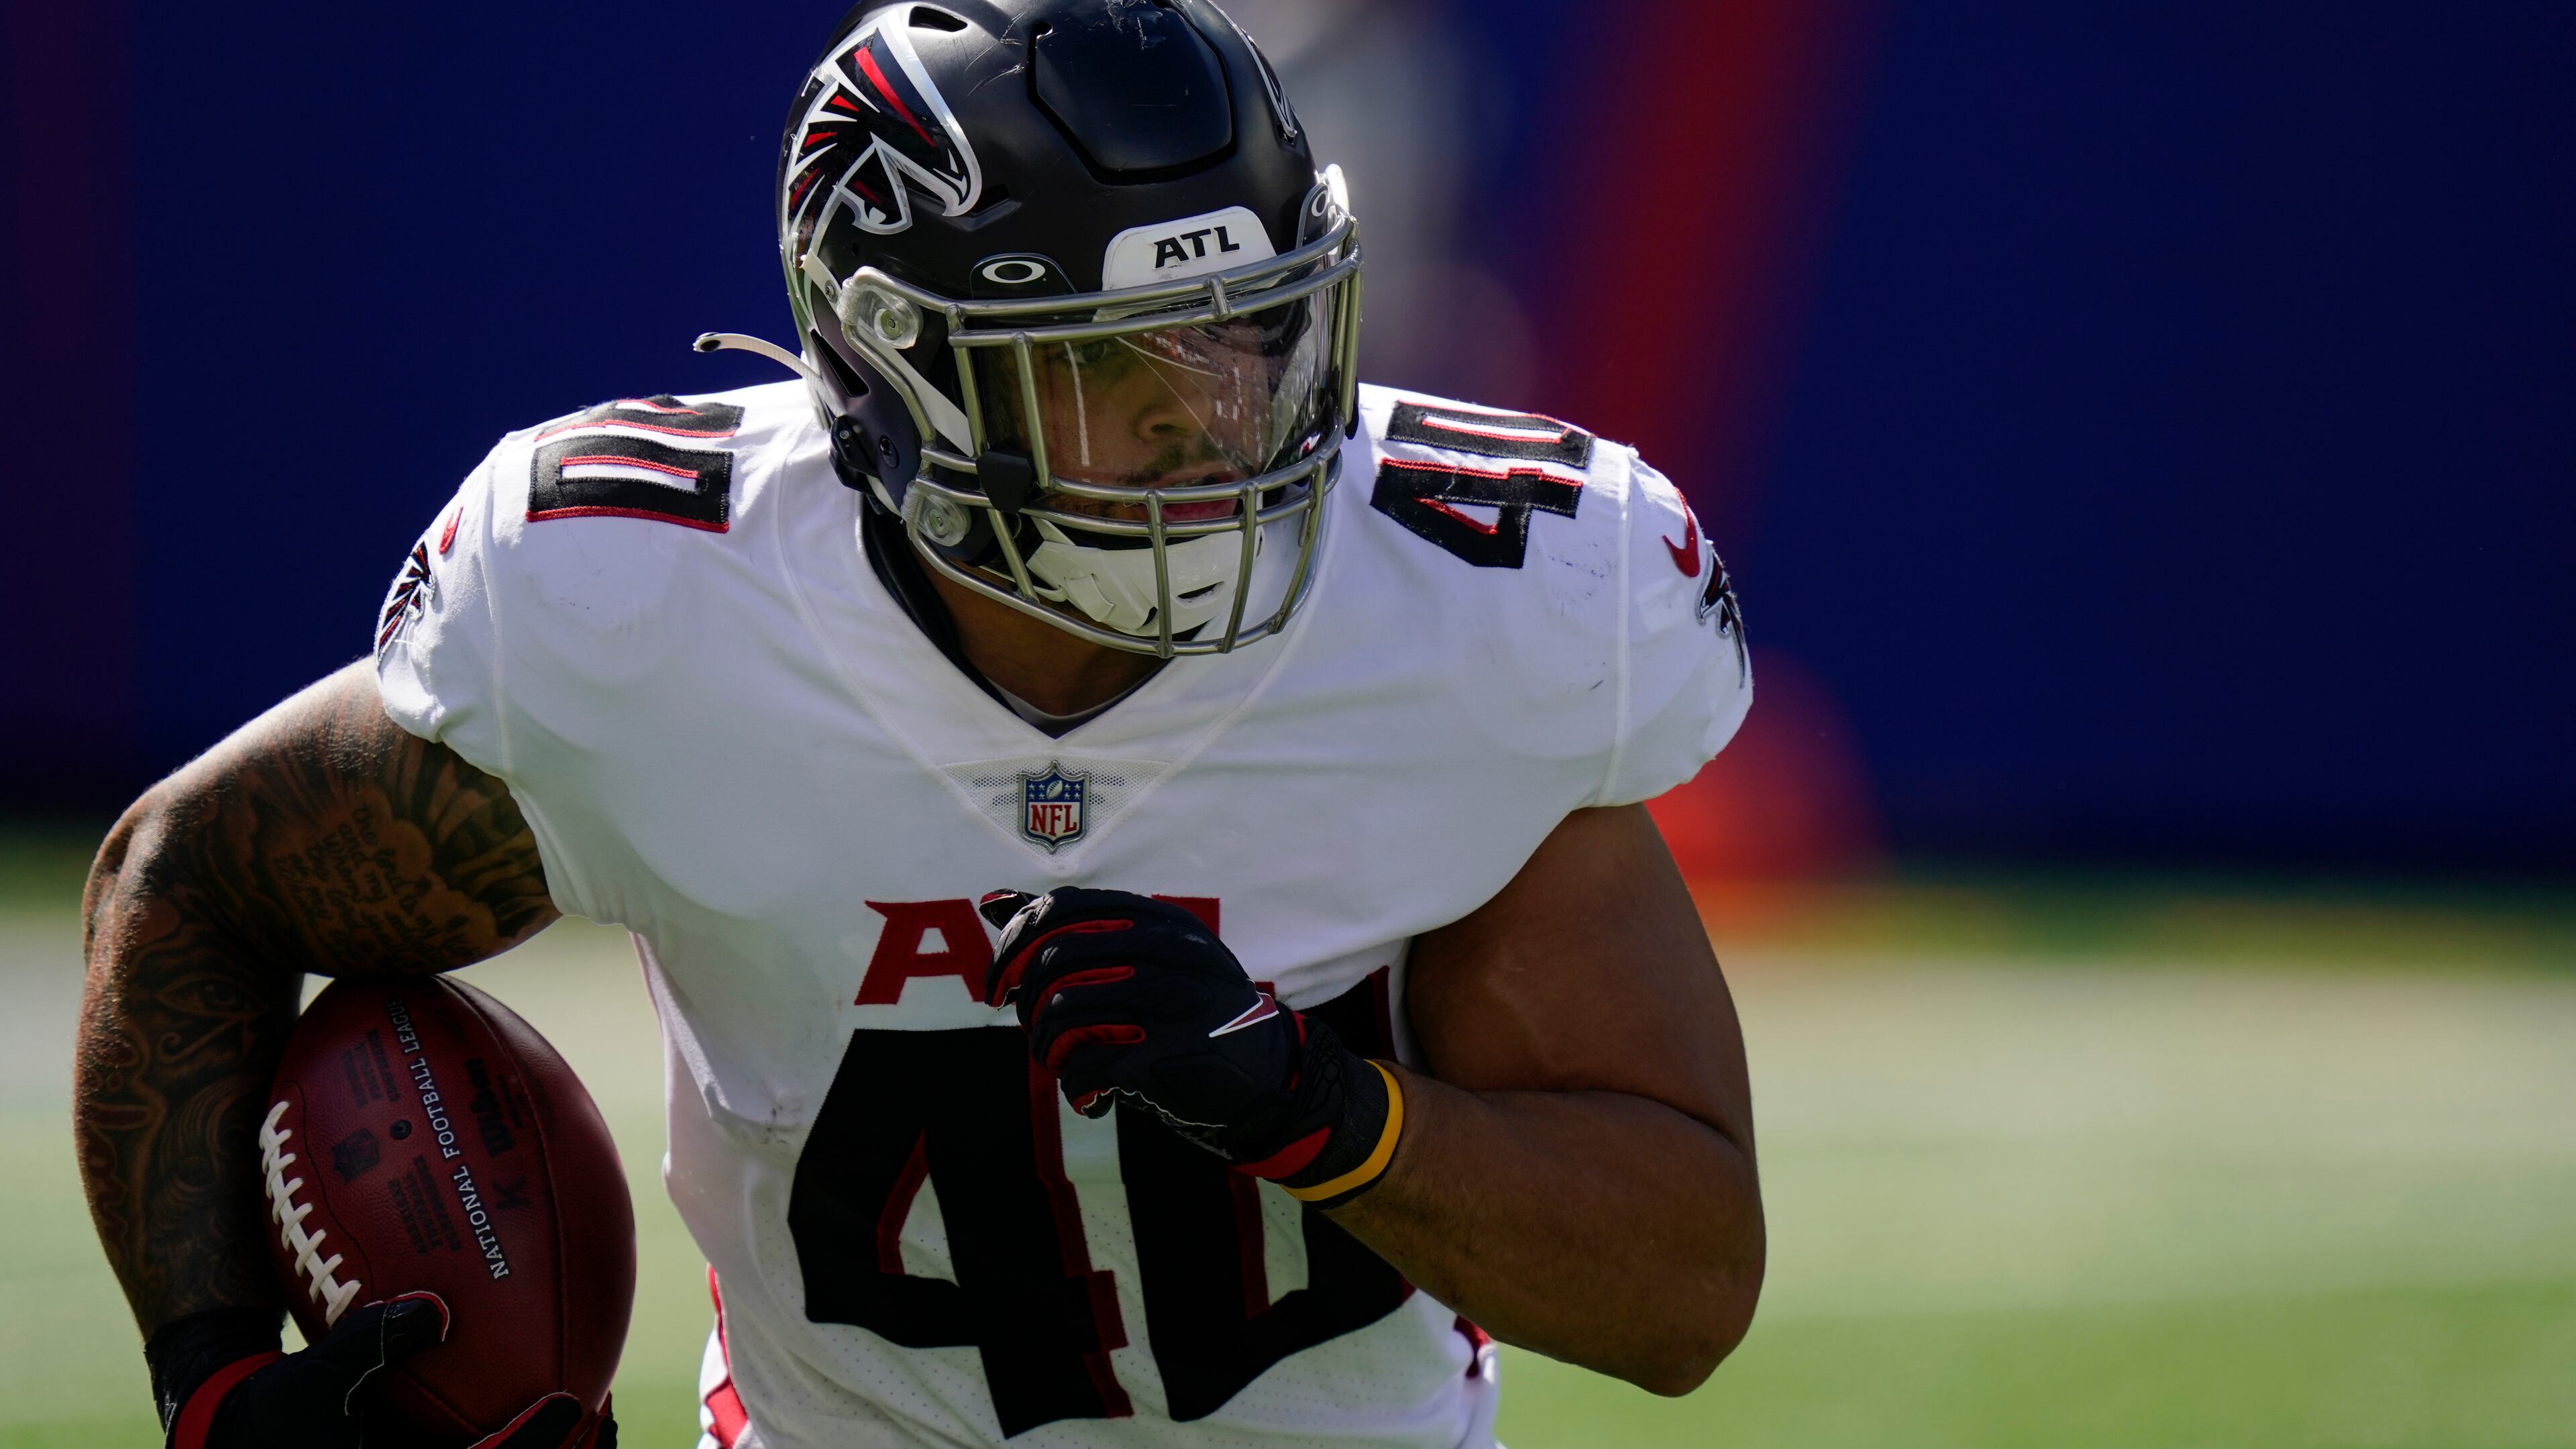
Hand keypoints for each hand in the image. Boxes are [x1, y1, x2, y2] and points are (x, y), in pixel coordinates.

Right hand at [152, 1295, 615, 1448]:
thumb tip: (432, 1307)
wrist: (233, 1434)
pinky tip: (544, 1393)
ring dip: (548, 1445)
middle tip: (601, 1406)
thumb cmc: (269, 1412)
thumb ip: (370, 1342)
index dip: (532, 1441)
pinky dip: (514, 1434)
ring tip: (594, 1407)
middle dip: (563, 1448)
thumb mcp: (313, 1379)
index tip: (571, 1403)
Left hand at [980, 887, 1404, 1206]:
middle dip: (1024, 1000)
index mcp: (1161, 922)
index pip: (1064, 908)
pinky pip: (1086, 1063)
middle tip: (1032, 1029)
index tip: (999, 980)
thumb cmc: (1190, 1017)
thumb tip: (991, 900)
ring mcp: (1173, 1003)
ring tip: (1060, 1063)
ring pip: (1064, 1010)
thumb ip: (1072, 929)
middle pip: (1056, 958)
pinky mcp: (1169, 1056)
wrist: (1269, 1081)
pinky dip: (1074, 1084)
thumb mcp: (1146, 959)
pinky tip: (1089, 1097)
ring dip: (1045, 1046)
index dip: (1015, 942)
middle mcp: (1170, 953)